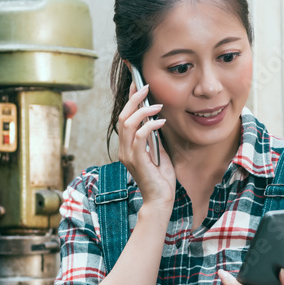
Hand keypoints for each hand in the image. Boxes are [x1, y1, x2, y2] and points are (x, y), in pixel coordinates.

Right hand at [117, 81, 174, 207]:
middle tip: (145, 87)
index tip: (135, 85)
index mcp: (127, 147)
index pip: (124, 119)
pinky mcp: (137, 161)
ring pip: (128, 125)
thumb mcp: (158, 153)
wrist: (160, 200)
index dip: (128, 100)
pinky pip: (139, 137)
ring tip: (157, 105)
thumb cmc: (160, 179)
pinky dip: (150, 126)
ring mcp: (128, 155)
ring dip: (143, 111)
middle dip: (133, 100)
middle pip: (122, 118)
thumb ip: (153, 138)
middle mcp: (124, 150)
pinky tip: (161, 122)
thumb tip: (156, 121)